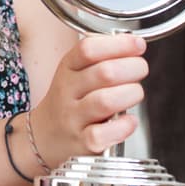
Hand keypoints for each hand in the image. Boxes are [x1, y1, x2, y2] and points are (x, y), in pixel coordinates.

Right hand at [30, 33, 147, 167]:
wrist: (44, 137)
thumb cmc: (69, 102)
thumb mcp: (75, 73)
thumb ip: (101, 58)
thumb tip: (133, 43)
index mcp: (67, 69)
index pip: (88, 49)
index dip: (118, 44)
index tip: (137, 44)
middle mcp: (67, 91)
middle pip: (104, 73)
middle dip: (133, 68)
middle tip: (140, 70)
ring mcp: (73, 118)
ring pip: (106, 101)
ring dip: (131, 94)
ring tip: (134, 93)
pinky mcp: (82, 142)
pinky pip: (103, 134)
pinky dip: (124, 126)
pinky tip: (128, 121)